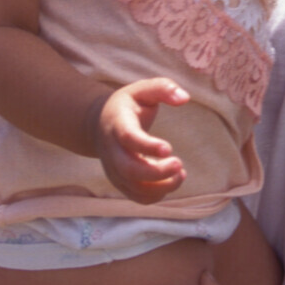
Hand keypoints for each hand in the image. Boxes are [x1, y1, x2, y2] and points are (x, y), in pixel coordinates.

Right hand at [93, 79, 191, 203]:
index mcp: (118, 124)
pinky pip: (137, 197)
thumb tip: (184, 97)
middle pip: (129, 170)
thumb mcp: (142, 90)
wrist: (100, 123)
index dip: (147, 146)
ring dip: (161, 186)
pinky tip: (172, 180)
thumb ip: (163, 88)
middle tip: (179, 164)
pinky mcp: (120, 182)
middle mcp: (112, 150)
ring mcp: (114, 169)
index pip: (129, 138)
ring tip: (181, 174)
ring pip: (134, 188)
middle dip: (157, 173)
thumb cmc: (127, 105)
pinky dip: (156, 195)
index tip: (169, 148)